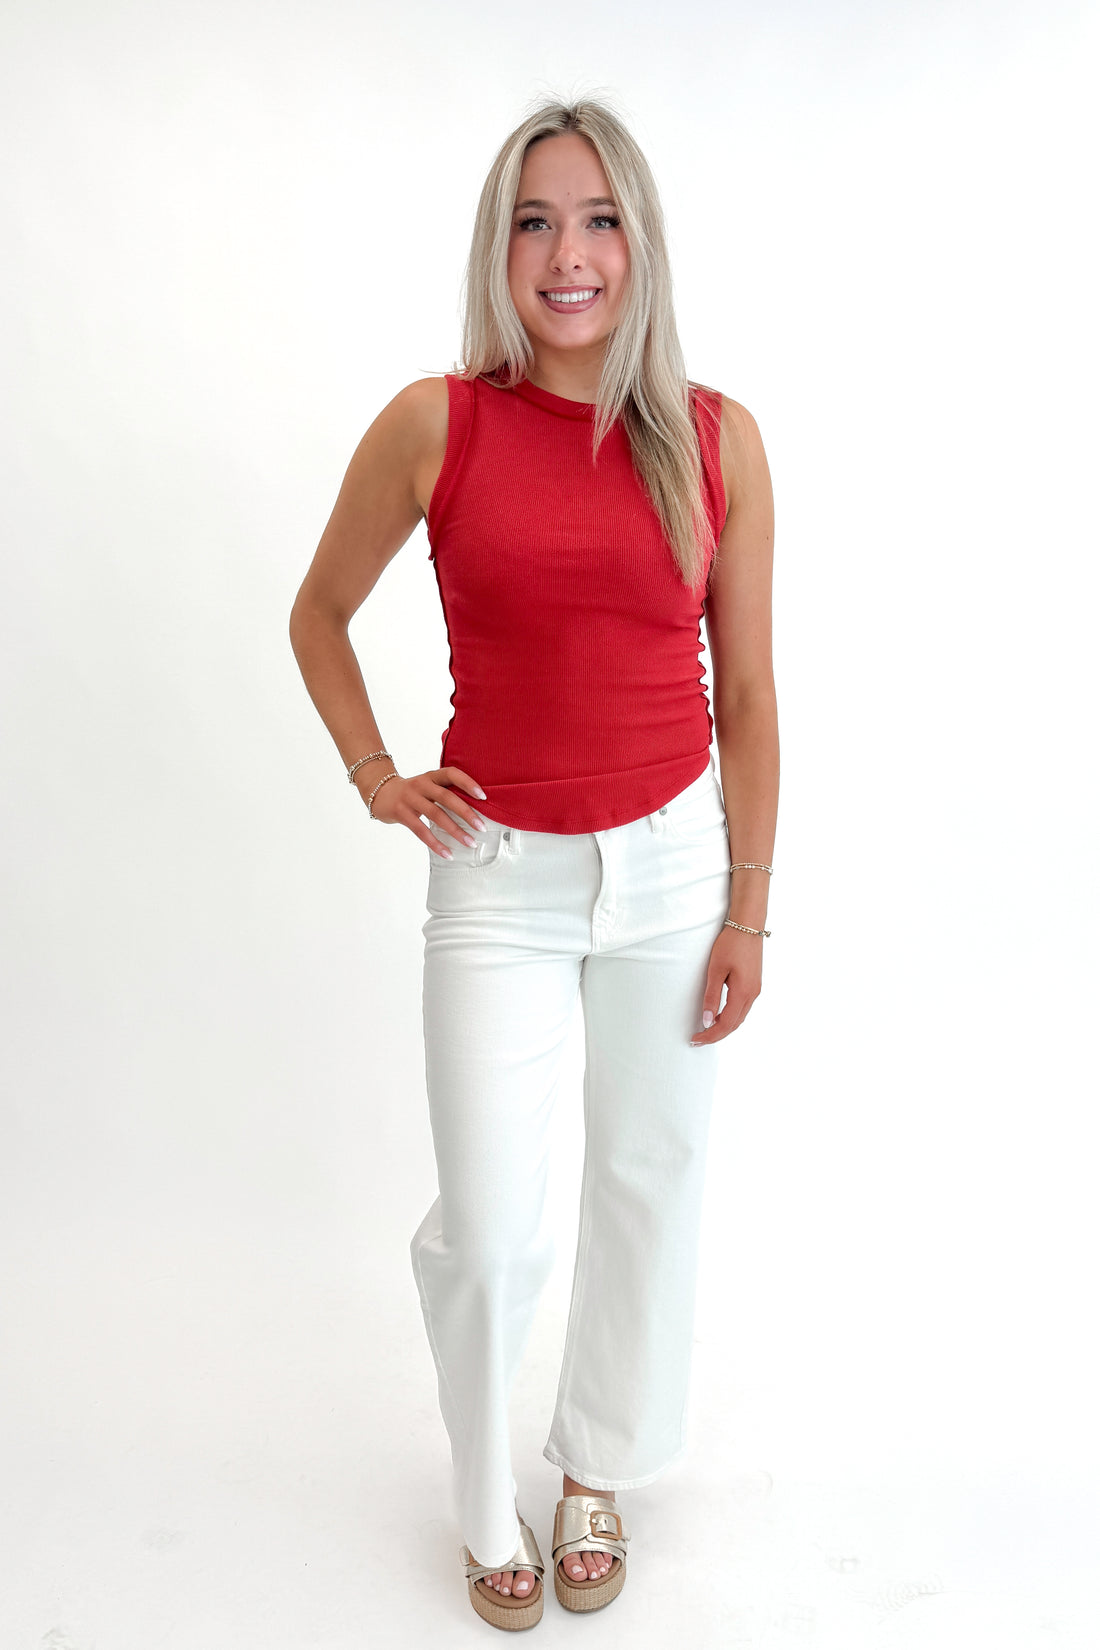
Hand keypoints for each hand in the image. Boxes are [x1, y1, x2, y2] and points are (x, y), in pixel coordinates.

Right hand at [357, 764, 487, 857]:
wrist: (379, 792)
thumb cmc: (412, 792)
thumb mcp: (427, 786)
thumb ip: (445, 793)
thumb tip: (475, 811)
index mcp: (431, 776)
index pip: (452, 774)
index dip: (468, 783)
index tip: (483, 797)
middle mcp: (421, 784)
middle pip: (446, 797)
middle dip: (466, 813)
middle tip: (482, 827)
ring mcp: (409, 798)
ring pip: (436, 815)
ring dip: (455, 830)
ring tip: (470, 843)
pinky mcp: (400, 812)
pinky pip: (420, 830)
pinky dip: (435, 843)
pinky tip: (447, 853)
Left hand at [690, 926, 762, 1045]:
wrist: (748, 925)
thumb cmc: (731, 944)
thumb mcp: (716, 970)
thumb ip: (712, 997)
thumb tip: (707, 1020)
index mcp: (743, 993)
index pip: (726, 1024)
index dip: (711, 1035)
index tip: (696, 1039)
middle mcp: (752, 995)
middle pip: (734, 1024)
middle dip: (716, 1035)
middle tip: (698, 1040)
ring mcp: (755, 990)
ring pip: (739, 1017)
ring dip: (724, 1027)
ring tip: (706, 1030)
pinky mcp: (754, 984)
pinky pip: (742, 1008)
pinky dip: (730, 1017)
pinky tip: (719, 1015)